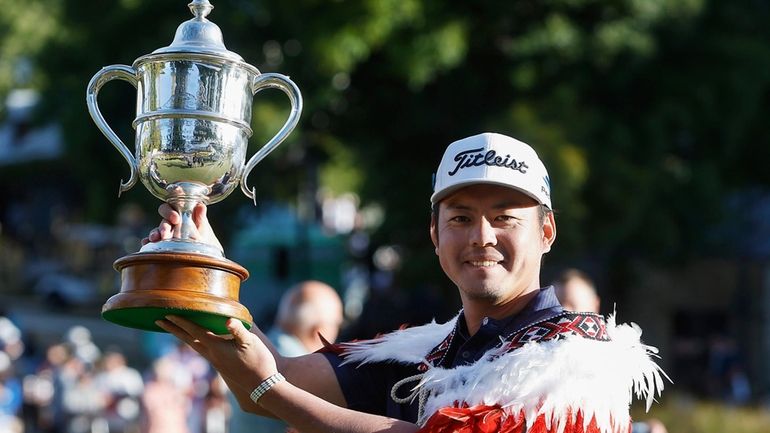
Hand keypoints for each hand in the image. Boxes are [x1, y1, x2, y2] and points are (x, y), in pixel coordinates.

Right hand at [141, 203, 222, 251]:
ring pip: (157, 230)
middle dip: (164, 226)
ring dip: (155, 233)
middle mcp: (172, 222)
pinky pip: (152, 241)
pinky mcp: (160, 243)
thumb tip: (201, 206)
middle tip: (166, 234)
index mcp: (182, 214)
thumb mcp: (203, 229)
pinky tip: (146, 244)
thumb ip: (201, 218)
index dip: (170, 210)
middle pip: (163, 219)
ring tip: (155, 239)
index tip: (175, 218)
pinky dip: (148, 242)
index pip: (172, 206)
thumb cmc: (204, 238)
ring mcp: (166, 233)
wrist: (204, 253)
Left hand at [155, 316, 275, 394]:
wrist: (262, 385)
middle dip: (173, 330)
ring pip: (194, 346)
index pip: (195, 331)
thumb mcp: (250, 342)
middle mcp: (212, 355)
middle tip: (159, 321)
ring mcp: (215, 361)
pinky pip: (202, 350)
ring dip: (182, 336)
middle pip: (188, 340)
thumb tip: (228, 319)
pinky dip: (195, 342)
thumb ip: (238, 330)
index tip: (168, 314)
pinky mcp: (221, 365)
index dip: (181, 321)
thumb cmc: (258, 361)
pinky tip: (198, 341)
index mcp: (216, 347)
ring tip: (174, 329)